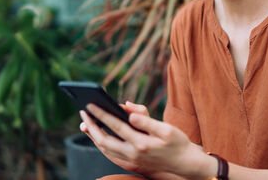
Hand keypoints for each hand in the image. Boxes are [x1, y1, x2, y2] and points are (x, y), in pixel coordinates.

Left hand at [79, 103, 209, 177]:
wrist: (184, 162)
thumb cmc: (177, 142)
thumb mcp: (166, 128)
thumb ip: (146, 120)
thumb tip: (128, 110)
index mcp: (141, 143)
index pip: (116, 126)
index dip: (101, 115)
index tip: (90, 104)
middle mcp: (133, 154)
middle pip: (104, 140)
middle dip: (91, 125)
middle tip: (83, 112)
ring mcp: (131, 161)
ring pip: (105, 149)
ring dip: (93, 135)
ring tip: (86, 123)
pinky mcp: (131, 163)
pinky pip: (110, 155)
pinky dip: (101, 145)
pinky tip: (97, 136)